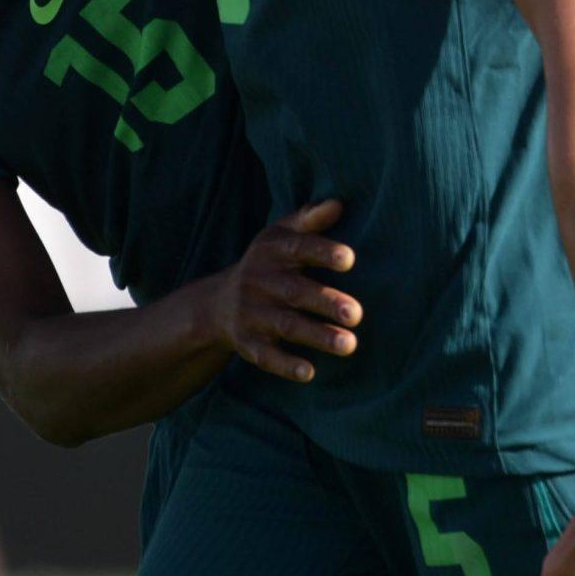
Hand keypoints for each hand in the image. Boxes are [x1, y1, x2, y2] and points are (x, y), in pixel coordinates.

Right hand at [209, 199, 360, 382]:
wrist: (217, 304)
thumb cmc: (267, 264)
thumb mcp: (281, 235)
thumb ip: (310, 219)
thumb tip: (339, 203)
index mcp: (271, 251)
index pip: (298, 248)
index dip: (322, 252)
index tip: (350, 260)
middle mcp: (259, 281)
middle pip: (295, 292)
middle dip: (326, 303)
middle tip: (357, 314)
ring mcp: (251, 313)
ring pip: (285, 325)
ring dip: (317, 335)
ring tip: (350, 344)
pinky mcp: (247, 343)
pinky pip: (266, 356)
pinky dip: (286, 365)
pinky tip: (310, 372)